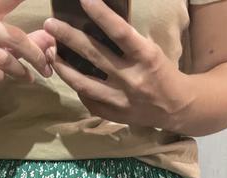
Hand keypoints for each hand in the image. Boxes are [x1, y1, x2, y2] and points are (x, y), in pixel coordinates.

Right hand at [0, 0, 55, 104]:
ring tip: (26, 76)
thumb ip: (30, 40)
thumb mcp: (7, 44)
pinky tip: (2, 78)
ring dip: (19, 70)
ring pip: (3, 58)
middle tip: (46, 68)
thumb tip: (52, 40)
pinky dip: (1, 78)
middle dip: (34, 54)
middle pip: (13, 36)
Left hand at [43, 0, 191, 130]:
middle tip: (49, 24)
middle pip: (94, 55)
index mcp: (145, 56)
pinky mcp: (114, 115)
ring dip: (63, 67)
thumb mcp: (150, 51)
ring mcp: (120, 99)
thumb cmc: (162, 72)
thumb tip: (99, 24)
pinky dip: (77, 87)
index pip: (120, 32)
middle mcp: (131, 78)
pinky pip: (89, 100)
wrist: (177, 108)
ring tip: (50, 53)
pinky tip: (67, 75)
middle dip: (68, 37)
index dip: (101, 14)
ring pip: (84, 82)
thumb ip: (127, 42)